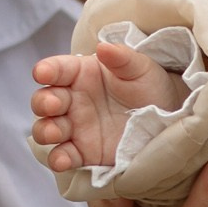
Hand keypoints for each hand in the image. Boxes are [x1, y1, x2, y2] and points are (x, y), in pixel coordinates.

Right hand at [31, 43, 185, 174]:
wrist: (165, 119)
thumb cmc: (149, 87)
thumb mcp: (140, 68)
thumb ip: (122, 57)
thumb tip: (103, 47)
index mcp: (81, 74)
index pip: (57, 69)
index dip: (46, 70)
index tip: (42, 73)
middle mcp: (72, 101)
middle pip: (44, 100)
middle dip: (43, 102)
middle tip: (54, 104)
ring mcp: (75, 128)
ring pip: (46, 129)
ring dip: (45, 130)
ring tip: (55, 132)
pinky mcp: (82, 153)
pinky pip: (63, 156)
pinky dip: (58, 159)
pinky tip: (63, 159)